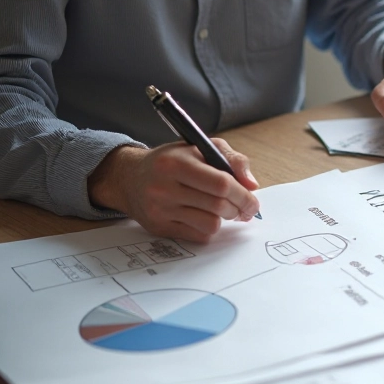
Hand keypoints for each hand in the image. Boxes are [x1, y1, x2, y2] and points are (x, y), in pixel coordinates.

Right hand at [88, 139, 260, 242]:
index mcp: (177, 163)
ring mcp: (160, 209)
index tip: (253, 202)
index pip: (222, 184)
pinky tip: (202, 215)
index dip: (243, 195)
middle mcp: (164, 187)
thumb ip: (232, 159)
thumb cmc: (173, 160)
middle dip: (237, 208)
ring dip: (223, 219)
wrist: (130, 177)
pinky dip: (207, 228)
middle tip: (241, 207)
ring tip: (220, 209)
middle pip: (219, 206)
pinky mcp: (159, 227)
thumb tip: (252, 185)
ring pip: (210, 224)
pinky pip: (198, 236)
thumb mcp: (202, 148)